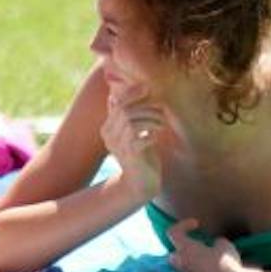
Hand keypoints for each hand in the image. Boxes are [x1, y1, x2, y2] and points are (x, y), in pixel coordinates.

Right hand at [100, 81, 164, 202]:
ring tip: (163, 123)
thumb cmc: (139, 155)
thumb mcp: (130, 133)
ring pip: (132, 123)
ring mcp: (119, 147)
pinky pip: (140, 140)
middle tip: (161, 107)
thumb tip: (114, 95)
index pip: (117, 103)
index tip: (146, 87)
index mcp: (108, 128)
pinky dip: (152, 134)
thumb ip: (122, 116)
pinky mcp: (131, 157)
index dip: (131, 93)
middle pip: (124, 111)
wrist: (139, 184)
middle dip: (145, 106)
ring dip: (151, 119)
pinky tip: (158, 136)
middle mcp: (110, 136)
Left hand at [165, 219, 260, 271]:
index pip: (173, 232)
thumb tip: (215, 245)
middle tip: (199, 247)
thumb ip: (216, 242)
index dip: (183, 225)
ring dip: (194, 264)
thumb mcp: (225, 245)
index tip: (197, 224)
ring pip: (184, 269)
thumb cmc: (228, 263)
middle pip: (173, 254)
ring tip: (210, 261)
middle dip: (183, 250)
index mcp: (185, 250)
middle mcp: (182, 265)